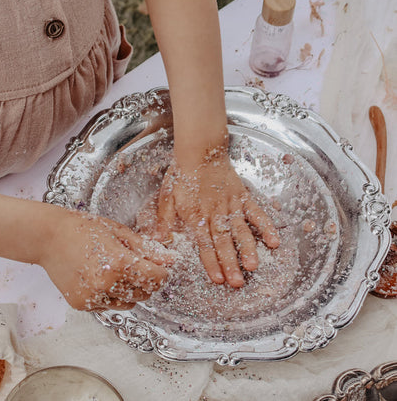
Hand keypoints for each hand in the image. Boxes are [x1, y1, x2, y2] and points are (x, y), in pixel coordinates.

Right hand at [39, 208, 172, 310]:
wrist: (49, 237)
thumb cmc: (82, 228)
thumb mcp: (118, 232)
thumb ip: (146, 249)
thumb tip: (171, 259)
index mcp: (119, 262)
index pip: (156, 278)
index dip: (161, 272)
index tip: (159, 266)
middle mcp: (107, 284)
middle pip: (145, 293)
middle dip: (146, 280)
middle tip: (134, 264)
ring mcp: (93, 297)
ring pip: (128, 303)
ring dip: (129, 290)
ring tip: (114, 270)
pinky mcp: (83, 305)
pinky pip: (109, 306)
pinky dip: (110, 295)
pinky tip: (99, 277)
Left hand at [156, 153, 279, 287]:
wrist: (200, 149)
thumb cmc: (183, 172)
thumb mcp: (167, 195)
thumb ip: (164, 219)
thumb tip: (157, 239)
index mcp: (195, 214)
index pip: (203, 243)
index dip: (211, 262)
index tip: (217, 279)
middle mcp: (214, 212)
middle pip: (223, 241)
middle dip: (230, 263)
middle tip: (237, 283)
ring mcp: (230, 205)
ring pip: (240, 229)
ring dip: (247, 249)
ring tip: (253, 266)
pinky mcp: (242, 196)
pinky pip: (256, 213)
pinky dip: (266, 226)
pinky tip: (273, 241)